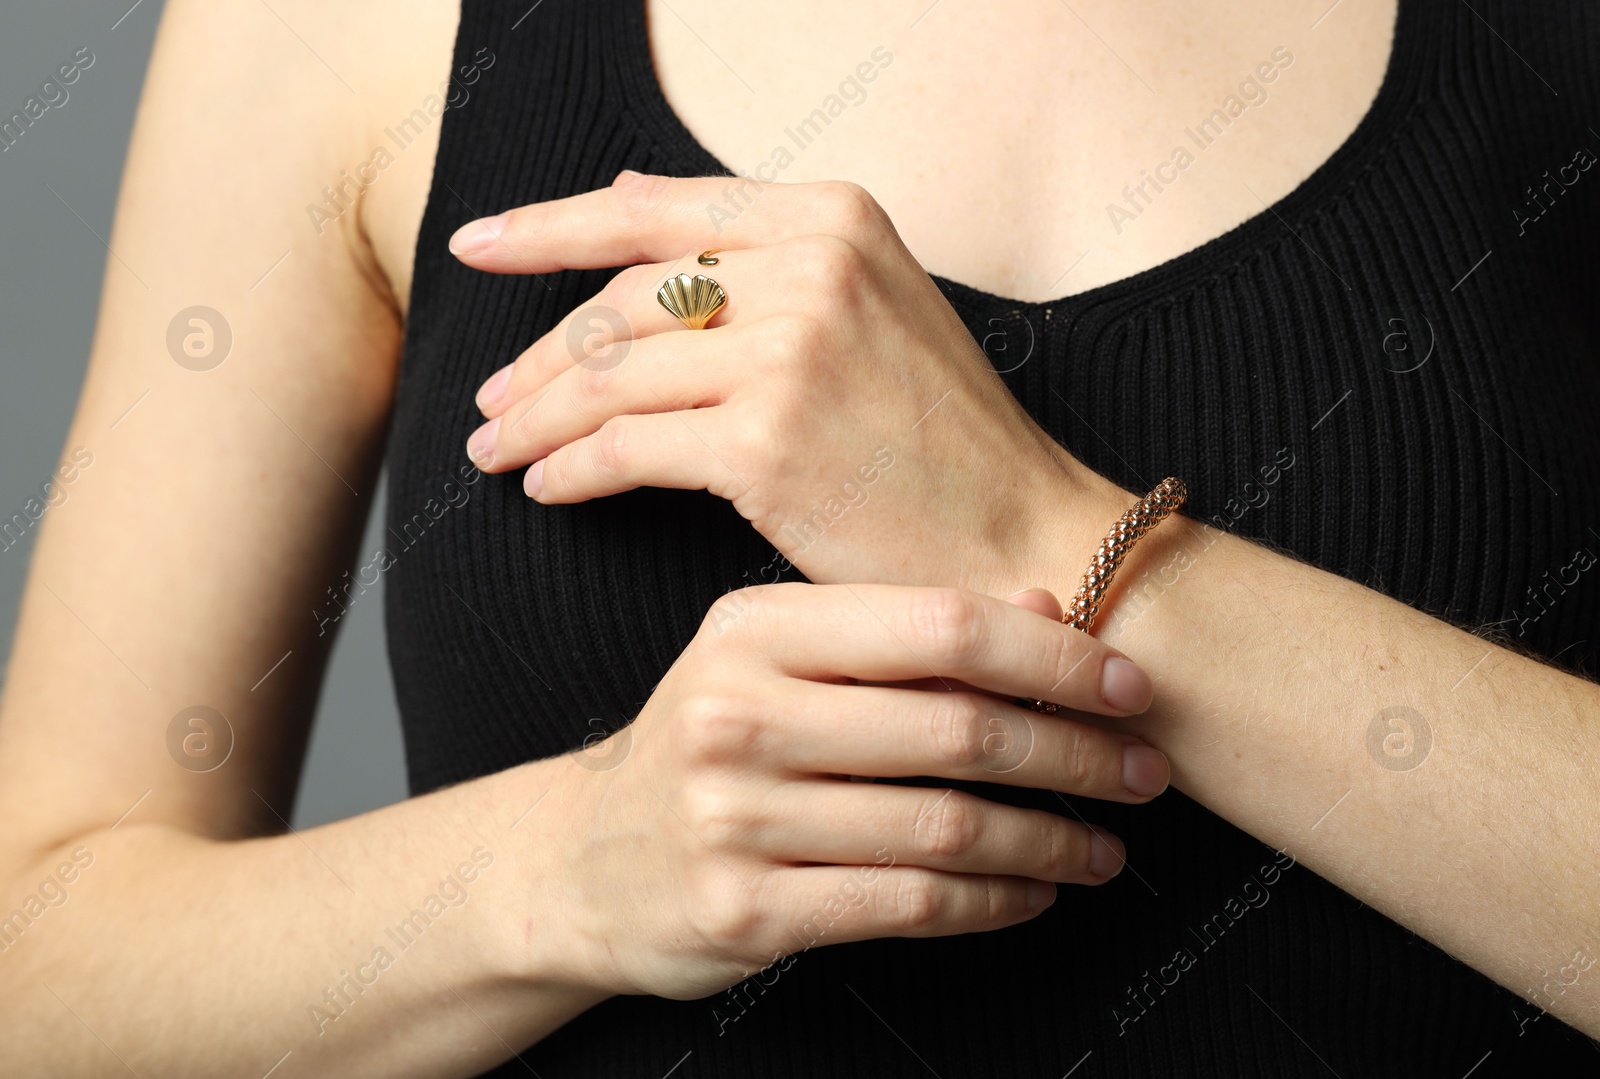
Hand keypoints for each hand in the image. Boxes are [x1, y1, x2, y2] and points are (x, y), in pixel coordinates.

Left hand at [451, 171, 1127, 592]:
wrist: (1024, 536)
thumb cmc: (943, 438)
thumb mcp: (869, 303)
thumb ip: (753, 247)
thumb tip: (623, 190)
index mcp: (832, 217)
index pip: (652, 208)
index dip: (547, 226)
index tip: (476, 246)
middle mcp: (810, 265)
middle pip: (620, 298)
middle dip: (537, 356)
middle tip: (490, 401)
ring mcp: (789, 349)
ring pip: (609, 373)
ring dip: (534, 417)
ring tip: (497, 450)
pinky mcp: (766, 439)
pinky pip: (624, 447)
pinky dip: (570, 469)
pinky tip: (548, 487)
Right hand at [540, 582, 1168, 1000]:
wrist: (587, 858)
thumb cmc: (707, 743)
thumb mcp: (775, 660)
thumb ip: (895, 630)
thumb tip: (1040, 601)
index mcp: (753, 628)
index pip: (937, 625)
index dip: (1052, 656)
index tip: (1128, 683)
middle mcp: (738, 714)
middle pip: (953, 727)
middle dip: (1075, 753)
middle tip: (1145, 770)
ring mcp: (735, 817)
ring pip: (943, 825)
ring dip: (1050, 839)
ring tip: (1107, 845)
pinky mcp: (745, 911)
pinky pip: (906, 903)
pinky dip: (991, 900)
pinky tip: (1034, 891)